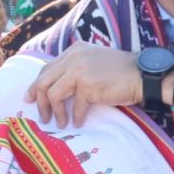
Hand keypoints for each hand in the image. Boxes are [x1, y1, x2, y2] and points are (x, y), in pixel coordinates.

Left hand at [25, 44, 145, 128]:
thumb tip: (55, 89)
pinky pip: (75, 106)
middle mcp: (73, 58)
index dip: (35, 85)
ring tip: (60, 122)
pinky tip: (79, 123)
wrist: (143, 75)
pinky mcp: (88, 86)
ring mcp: (80, 71)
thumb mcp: (93, 62)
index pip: (46, 68)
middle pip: (44, 81)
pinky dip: (77, 117)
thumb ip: (75, 69)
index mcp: (73, 51)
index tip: (31, 99)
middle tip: (43, 116)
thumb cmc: (121, 72)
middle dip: (39, 101)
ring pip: (53, 94)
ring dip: (56, 112)